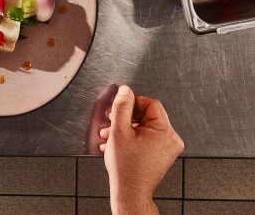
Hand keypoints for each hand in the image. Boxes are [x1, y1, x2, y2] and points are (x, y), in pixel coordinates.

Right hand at [100, 86, 183, 214]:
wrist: (130, 191)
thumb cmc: (126, 167)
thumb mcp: (119, 130)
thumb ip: (122, 107)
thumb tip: (125, 91)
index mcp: (165, 131)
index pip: (151, 104)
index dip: (132, 103)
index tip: (119, 108)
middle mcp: (171, 139)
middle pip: (147, 116)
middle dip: (125, 118)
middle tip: (111, 122)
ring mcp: (168, 148)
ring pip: (145, 128)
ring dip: (125, 129)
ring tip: (110, 136)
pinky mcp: (162, 155)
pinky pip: (147, 138)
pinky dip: (132, 138)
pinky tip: (118, 144)